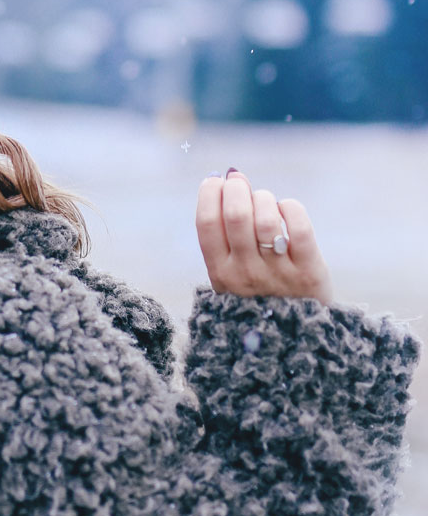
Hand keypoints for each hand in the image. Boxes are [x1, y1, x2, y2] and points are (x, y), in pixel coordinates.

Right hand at [195, 170, 334, 305]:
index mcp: (220, 273)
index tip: (216, 181)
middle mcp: (246, 274)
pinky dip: (290, 208)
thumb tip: (226, 178)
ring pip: (266, 218)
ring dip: (264, 198)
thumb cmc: (259, 295)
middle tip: (240, 182)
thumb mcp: (231, 277)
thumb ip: (226, 236)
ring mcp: (278, 273)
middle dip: (237, 187)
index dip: (209, 193)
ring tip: (265, 201)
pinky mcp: (309, 271)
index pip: (207, 223)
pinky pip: (299, 227)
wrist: (297, 337)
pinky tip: (286, 209)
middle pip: (236, 215)